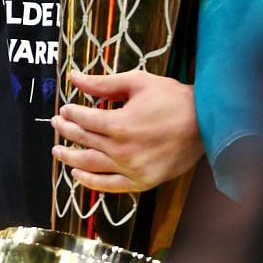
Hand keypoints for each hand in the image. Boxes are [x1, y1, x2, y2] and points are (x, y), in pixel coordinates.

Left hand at [52, 69, 203, 192]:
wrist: (207, 123)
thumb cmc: (172, 98)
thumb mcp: (137, 82)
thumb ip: (102, 83)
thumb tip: (73, 77)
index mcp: (119, 124)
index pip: (83, 120)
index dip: (70, 113)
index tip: (64, 109)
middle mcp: (123, 150)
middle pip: (85, 140)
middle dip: (67, 131)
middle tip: (56, 124)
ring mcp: (133, 169)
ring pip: (92, 165)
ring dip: (70, 157)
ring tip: (56, 150)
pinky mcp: (144, 181)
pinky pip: (112, 185)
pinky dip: (92, 182)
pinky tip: (77, 174)